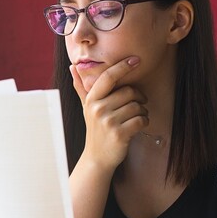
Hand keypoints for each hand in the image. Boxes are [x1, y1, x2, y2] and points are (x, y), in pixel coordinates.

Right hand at [70, 56, 147, 170]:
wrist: (97, 157)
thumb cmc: (95, 129)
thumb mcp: (86, 107)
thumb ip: (81, 87)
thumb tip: (72, 66)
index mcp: (92, 99)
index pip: (108, 77)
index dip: (123, 66)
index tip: (136, 60)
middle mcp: (98, 109)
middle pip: (129, 91)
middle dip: (139, 97)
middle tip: (138, 104)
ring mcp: (108, 122)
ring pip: (137, 106)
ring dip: (142, 111)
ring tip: (136, 117)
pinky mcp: (120, 134)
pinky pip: (141, 120)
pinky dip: (144, 122)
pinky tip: (138, 125)